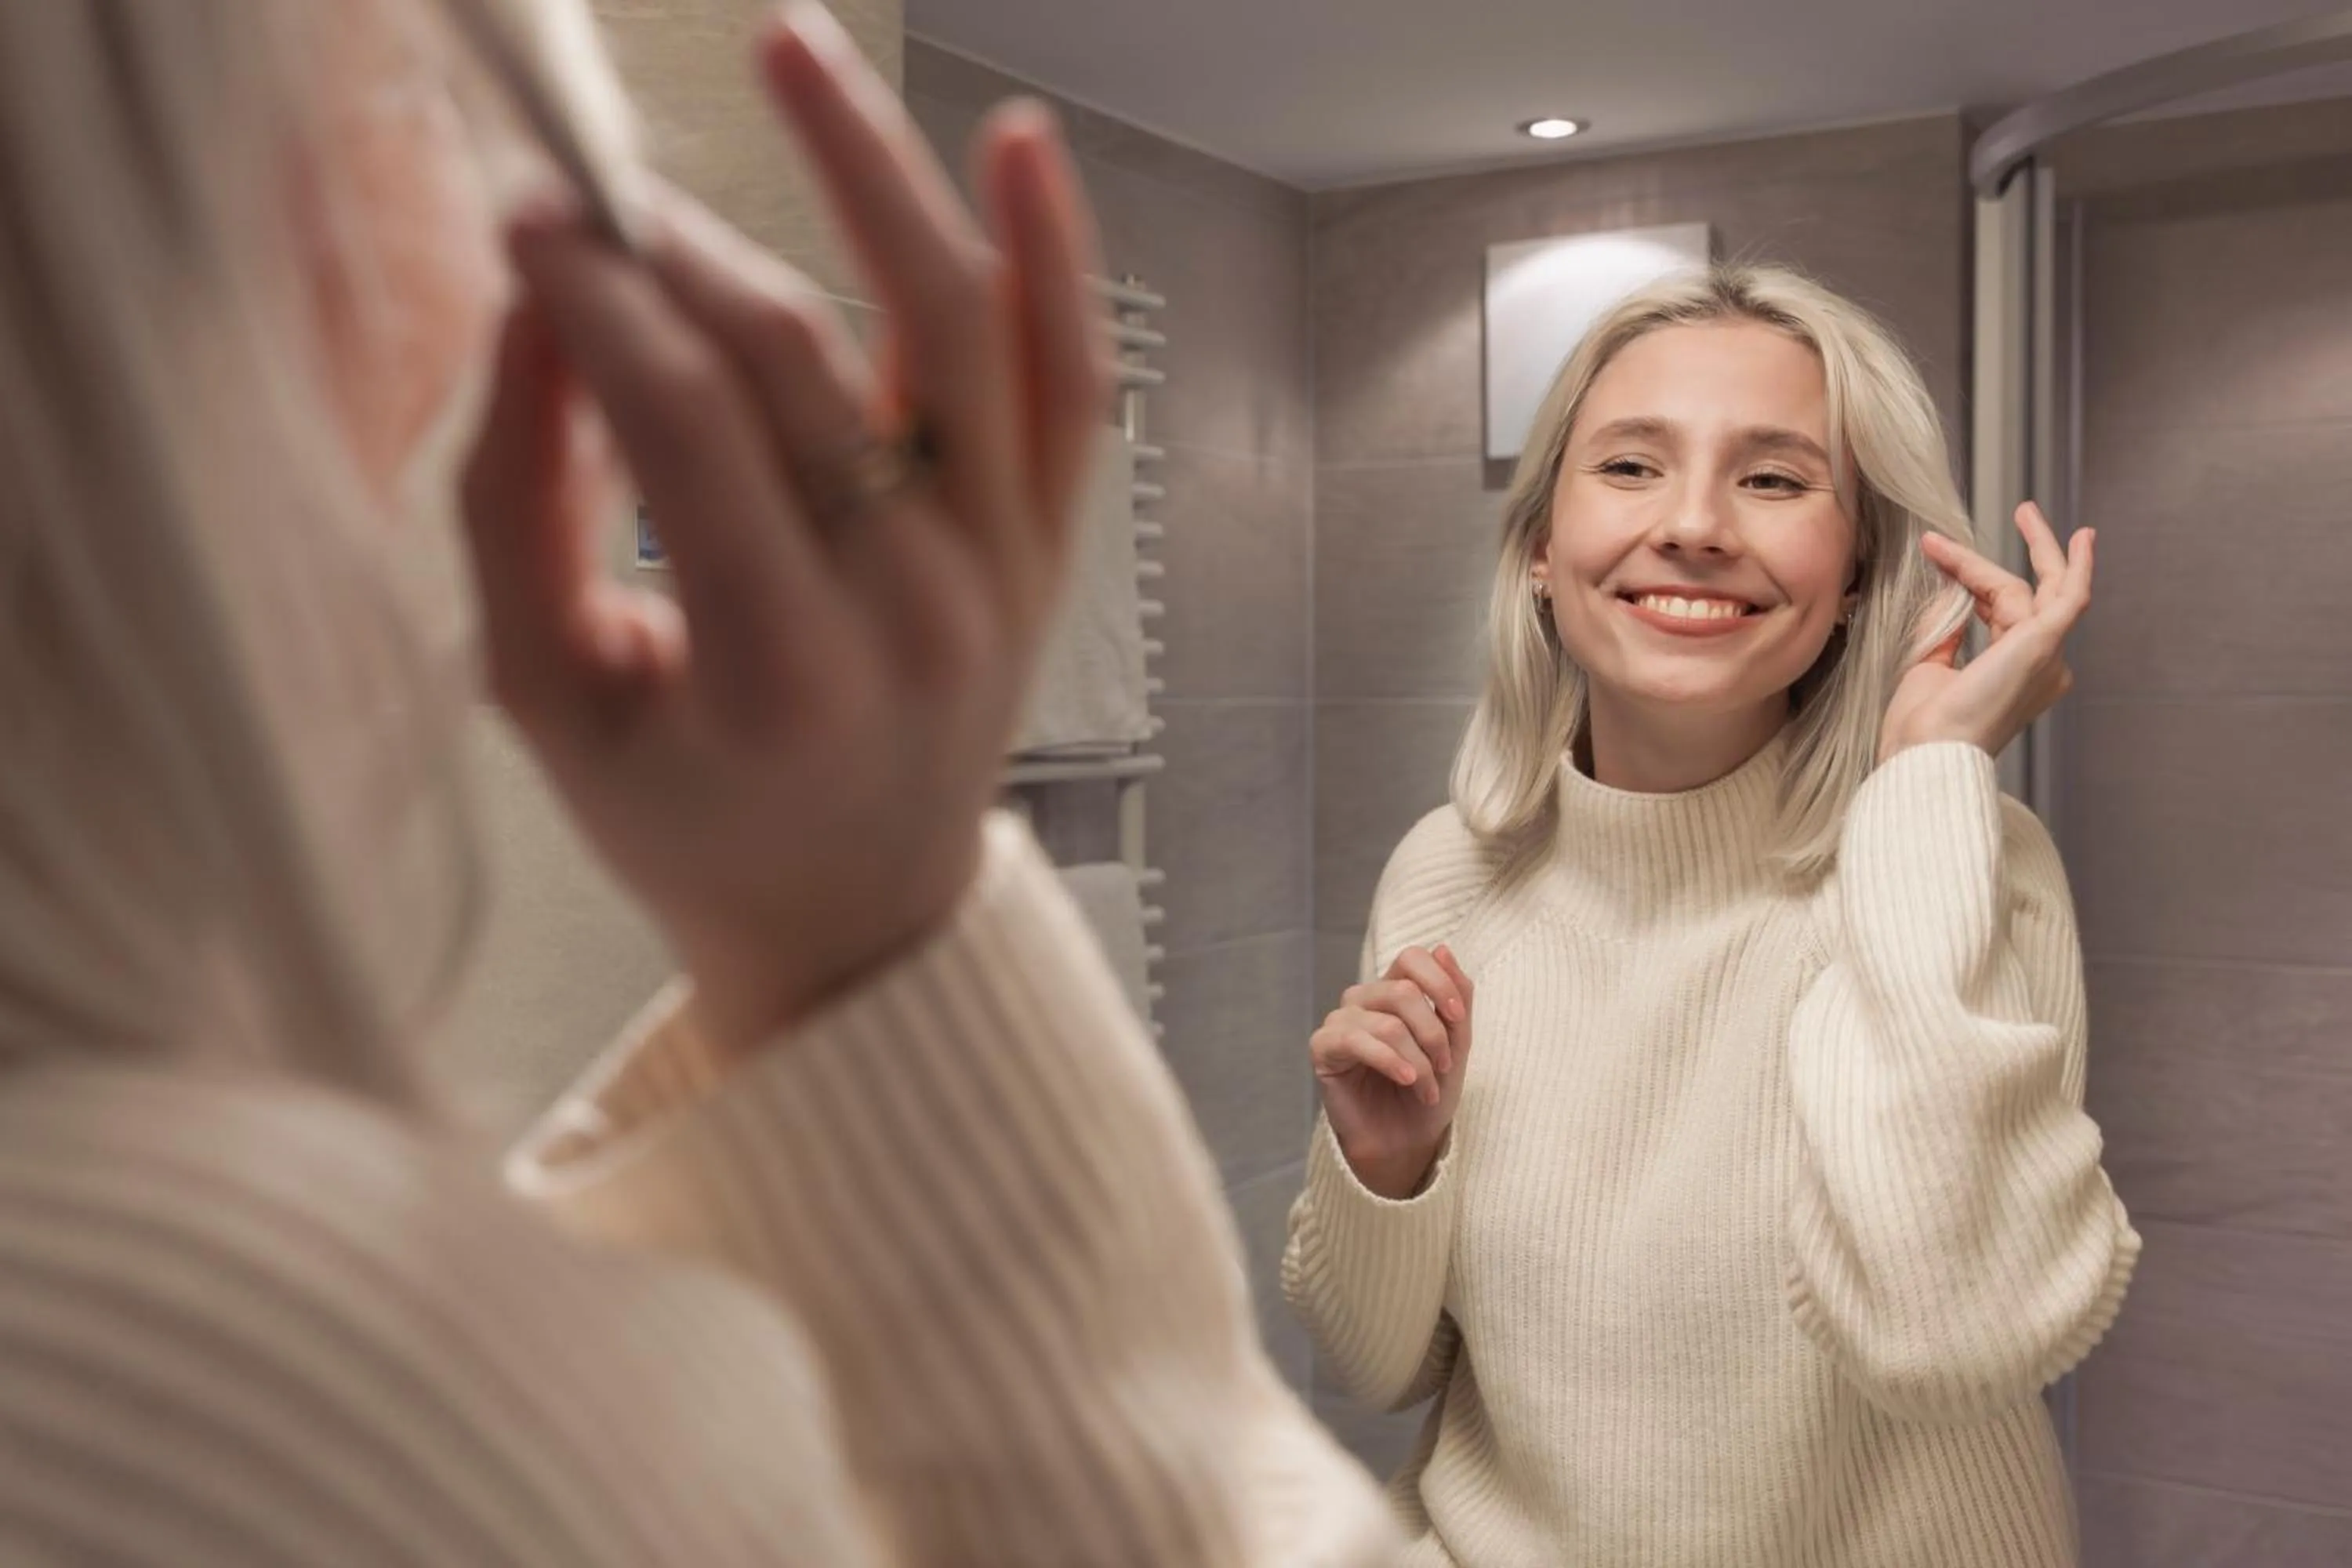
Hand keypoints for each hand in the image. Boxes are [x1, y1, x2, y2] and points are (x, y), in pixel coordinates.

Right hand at [459, 9, 1108, 1058]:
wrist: (853, 911)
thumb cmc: (687, 817)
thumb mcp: (548, 697)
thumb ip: (514, 505)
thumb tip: (536, 310)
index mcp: (781, 674)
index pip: (686, 420)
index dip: (596, 295)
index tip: (527, 223)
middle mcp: (917, 612)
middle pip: (799, 358)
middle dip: (678, 249)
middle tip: (593, 198)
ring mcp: (1006, 570)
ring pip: (956, 328)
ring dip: (873, 171)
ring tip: (793, 48)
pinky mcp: (1050, 543)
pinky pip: (1072, 380)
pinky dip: (1053, 256)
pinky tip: (1015, 140)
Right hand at [1310, 945, 1474, 1199]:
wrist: (1405, 1142)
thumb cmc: (1428, 1091)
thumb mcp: (1457, 1043)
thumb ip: (1456, 997)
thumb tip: (1442, 947)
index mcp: (1395, 990)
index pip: (1413, 957)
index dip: (1440, 982)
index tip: (1458, 1020)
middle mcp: (1364, 999)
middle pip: (1403, 990)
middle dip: (1433, 1033)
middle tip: (1446, 1067)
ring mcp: (1341, 1021)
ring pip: (1387, 1022)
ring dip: (1418, 1061)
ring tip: (1427, 1089)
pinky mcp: (1323, 1047)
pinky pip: (1357, 1040)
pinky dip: (1390, 1062)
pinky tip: (1406, 1081)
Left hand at [1880, 502, 2093, 764]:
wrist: (1928, 750)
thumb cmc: (1923, 726)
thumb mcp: (1929, 666)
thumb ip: (1945, 628)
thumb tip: (1950, 589)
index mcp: (2014, 674)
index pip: (2000, 612)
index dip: (1970, 578)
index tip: (1938, 553)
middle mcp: (2039, 666)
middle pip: (2022, 596)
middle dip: (2019, 555)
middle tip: (2023, 511)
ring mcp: (2046, 656)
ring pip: (2035, 589)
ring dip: (2030, 547)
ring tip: (2024, 510)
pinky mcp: (2044, 644)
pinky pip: (2070, 597)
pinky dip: (2077, 566)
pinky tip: (2081, 539)